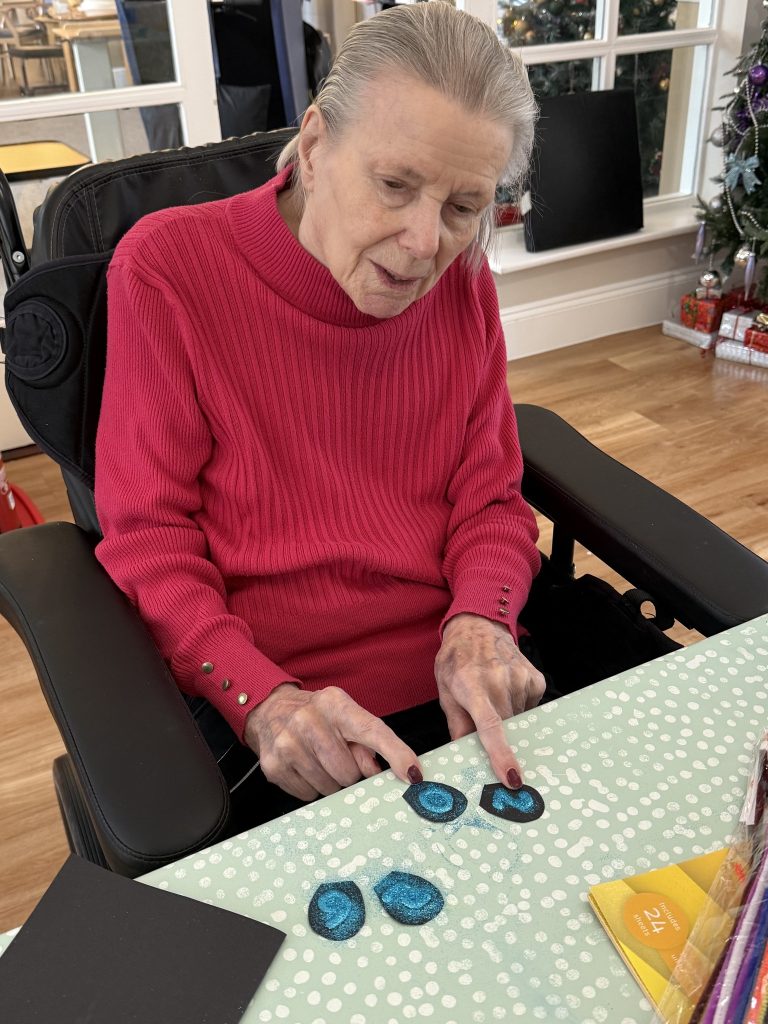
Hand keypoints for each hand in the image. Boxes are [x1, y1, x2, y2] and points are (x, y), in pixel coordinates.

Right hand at [243, 683, 422, 801]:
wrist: (270, 710)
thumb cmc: (317, 716)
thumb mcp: (344, 716)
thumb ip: (367, 740)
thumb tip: (380, 772)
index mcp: (335, 704)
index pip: (372, 730)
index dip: (396, 753)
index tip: (414, 774)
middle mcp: (308, 720)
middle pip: (349, 771)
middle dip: (350, 772)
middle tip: (338, 758)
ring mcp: (287, 744)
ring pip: (329, 787)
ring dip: (331, 781)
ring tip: (319, 761)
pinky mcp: (274, 766)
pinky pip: (308, 795)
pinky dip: (312, 786)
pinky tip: (304, 767)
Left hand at [434, 613, 544, 788]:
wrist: (477, 627)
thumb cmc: (456, 661)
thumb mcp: (445, 691)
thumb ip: (456, 724)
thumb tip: (463, 755)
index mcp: (472, 686)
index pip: (490, 726)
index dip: (501, 754)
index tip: (512, 777)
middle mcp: (500, 680)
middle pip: (506, 728)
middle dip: (498, 736)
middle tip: (483, 720)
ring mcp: (521, 677)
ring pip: (518, 719)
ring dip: (507, 719)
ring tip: (492, 697)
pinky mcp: (535, 678)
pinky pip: (529, 707)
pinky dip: (517, 707)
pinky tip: (506, 690)